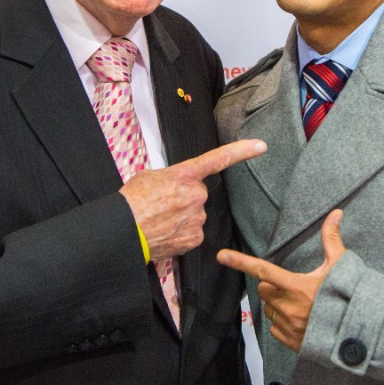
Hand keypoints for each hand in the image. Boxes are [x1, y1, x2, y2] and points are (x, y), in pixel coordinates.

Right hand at [121, 139, 265, 260]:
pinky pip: (192, 232)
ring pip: (195, 214)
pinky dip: (180, 233)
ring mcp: (197, 218)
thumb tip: (174, 185)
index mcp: (184, 174)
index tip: (261, 146)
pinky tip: (165, 232)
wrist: (123, 231)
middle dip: (184, 198)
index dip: (241, 151)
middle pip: (198, 194)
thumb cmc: (131, 202)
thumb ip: (170, 177)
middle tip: (162, 204)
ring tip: (159, 219)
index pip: (218, 159)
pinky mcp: (195, 238)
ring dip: (181, 216)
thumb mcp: (148, 177)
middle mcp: (195, 195)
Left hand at [216, 209, 344, 351]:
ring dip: (277, 304)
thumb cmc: (349, 299)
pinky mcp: (290, 341)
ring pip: (268, 309)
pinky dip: (282, 322)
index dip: (240, 262)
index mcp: (297, 287)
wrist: (357, 336)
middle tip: (293, 285)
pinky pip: (274, 328)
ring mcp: (288, 326)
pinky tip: (300, 320)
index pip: (263, 270)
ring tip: (301, 304)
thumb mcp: (341, 267)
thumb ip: (332, 240)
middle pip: (263, 289)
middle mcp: (288, 307)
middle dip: (272, 285)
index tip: (222, 256)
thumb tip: (335, 213)